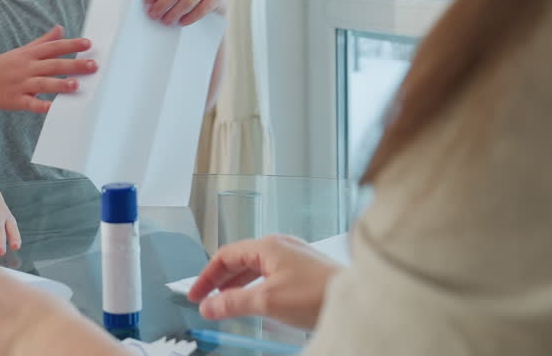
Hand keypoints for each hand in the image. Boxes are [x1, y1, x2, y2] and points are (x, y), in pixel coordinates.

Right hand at [0, 26, 96, 113]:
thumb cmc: (3, 66)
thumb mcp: (22, 51)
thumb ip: (43, 42)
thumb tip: (60, 28)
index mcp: (29, 54)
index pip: (53, 48)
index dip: (71, 44)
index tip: (89, 44)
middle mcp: (26, 68)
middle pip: (53, 65)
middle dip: (74, 65)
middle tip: (93, 66)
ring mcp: (20, 84)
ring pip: (43, 84)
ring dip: (60, 84)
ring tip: (77, 85)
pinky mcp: (16, 101)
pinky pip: (30, 104)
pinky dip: (42, 106)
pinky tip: (54, 108)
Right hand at [188, 234, 343, 329]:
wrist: (356, 299)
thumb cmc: (317, 294)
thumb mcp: (268, 301)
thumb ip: (234, 302)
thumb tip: (210, 305)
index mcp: (268, 246)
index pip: (226, 255)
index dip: (207, 276)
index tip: (196, 294)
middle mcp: (280, 246)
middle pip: (239, 259)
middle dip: (220, 280)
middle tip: (206, 299)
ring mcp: (293, 256)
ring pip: (255, 267)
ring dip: (237, 284)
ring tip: (225, 303)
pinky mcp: (304, 269)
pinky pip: (270, 274)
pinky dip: (254, 286)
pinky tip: (254, 300)